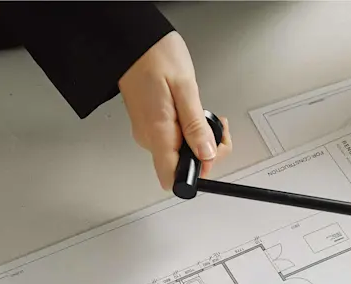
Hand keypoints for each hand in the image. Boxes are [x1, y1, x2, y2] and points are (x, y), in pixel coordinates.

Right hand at [118, 32, 231, 190]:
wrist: (132, 39)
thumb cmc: (155, 55)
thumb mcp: (184, 88)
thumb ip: (195, 125)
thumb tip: (206, 153)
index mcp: (157, 131)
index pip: (172, 177)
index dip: (195, 174)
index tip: (210, 155)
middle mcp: (149, 137)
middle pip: (182, 166)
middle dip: (207, 152)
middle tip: (218, 130)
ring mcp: (149, 131)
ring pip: (180, 153)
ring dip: (200, 140)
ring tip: (207, 117)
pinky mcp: (151, 124)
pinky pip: (174, 139)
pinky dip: (190, 132)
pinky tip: (194, 114)